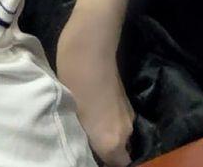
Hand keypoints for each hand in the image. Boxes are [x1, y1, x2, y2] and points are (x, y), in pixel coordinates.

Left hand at [56, 19, 135, 166]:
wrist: (90, 47)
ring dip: (106, 133)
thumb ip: (86, 138)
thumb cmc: (75, 81)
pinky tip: (92, 107)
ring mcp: (128, 115)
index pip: (117, 165)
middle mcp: (125, 132)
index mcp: (111, 142)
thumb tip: (88, 145)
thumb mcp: (74, 115)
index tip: (90, 154)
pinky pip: (118, 120)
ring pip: (119, 135)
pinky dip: (108, 119)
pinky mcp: (126, 99)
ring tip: (86, 122)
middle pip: (119, 152)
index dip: (104, 162)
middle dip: (105, 149)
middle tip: (85, 139)